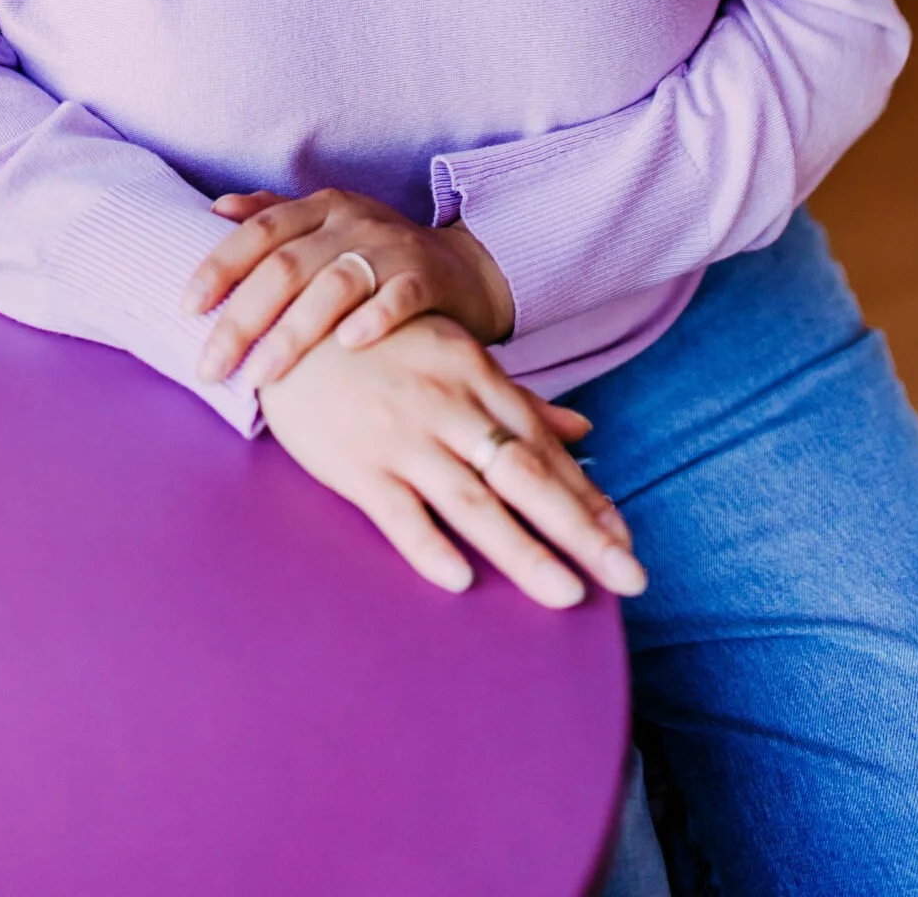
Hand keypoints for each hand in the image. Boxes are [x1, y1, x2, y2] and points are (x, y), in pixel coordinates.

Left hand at [184, 186, 514, 389]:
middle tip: (211, 366)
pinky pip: (400, 294)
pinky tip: (349, 344)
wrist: (462, 270)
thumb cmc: (376, 256)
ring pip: (336, 283)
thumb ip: (273, 216)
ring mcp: (392, 247)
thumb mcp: (327, 228)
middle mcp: (352, 221)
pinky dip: (375, 317)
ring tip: (261, 375)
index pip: (260, 231)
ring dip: (294, 331)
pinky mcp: (429, 276)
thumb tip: (217, 208)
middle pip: (287, 265)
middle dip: (243, 318)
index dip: (220, 266)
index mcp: (320, 208)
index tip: (186, 308)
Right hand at [258, 312, 645, 606]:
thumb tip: (584, 430)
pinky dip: (428, 545)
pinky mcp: (354, 463)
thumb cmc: (379, 344)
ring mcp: (401, 437)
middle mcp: (447, 408)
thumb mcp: (453, 356)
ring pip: (472, 502)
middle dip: (579, 531)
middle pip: (523, 477)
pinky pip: (397, 512)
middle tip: (629, 578)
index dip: (588, 497)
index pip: (543, 448)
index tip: (625, 542)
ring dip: (523, 550)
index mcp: (475, 378)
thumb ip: (519, 399)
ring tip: (568, 594)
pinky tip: (461, 580)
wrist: (288, 324)